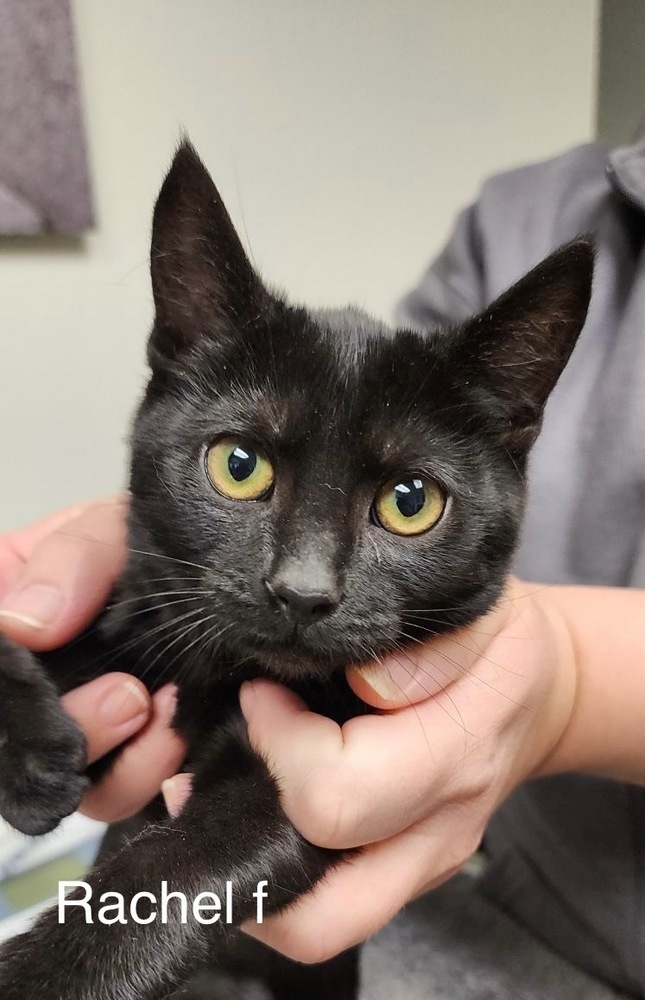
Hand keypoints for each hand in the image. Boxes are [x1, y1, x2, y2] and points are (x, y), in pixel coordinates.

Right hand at [0, 498, 185, 821]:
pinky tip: (176, 730)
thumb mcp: (110, 527)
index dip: (8, 676)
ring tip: (160, 705)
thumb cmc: (158, 541)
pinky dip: (144, 770)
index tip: (39, 655)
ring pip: (60, 777)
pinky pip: (114, 793)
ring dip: (113, 755)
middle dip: (69, 724)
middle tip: (129, 695)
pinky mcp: (127, 755)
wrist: (230, 572)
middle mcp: (34, 681)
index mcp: (9, 614)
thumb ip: (72, 560)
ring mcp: (78, 723)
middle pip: (15, 734)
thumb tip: (23, 623)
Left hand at [233, 580, 575, 962]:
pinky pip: (330, 909)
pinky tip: (266, 800)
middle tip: (249, 737)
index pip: (340, 790)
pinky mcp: (408, 873)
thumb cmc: (502, 645)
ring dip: (258, 871)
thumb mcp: (482, 614)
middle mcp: (442, 831)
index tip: (265, 691)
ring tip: (230, 786)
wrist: (545, 695)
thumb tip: (368, 682)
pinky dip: (280, 869)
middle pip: (322, 895)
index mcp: (458, 756)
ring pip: (319, 929)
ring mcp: (425, 864)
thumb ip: (432, 649)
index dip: (278, 740)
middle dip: (256, 806)